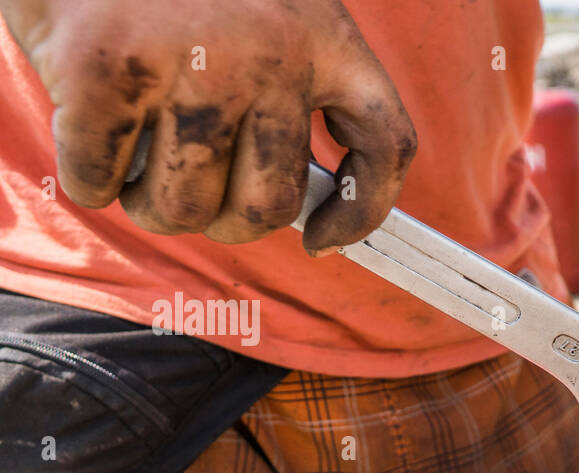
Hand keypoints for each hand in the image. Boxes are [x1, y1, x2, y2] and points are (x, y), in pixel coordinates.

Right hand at [1, 0, 415, 248]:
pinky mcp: (107, 72)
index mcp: (323, 37)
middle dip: (222, 219)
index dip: (360, 211)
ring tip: (138, 160)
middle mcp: (270, 54)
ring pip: (183, 209)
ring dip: (151, 206)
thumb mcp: (269, 8)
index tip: (320, 239)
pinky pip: (99, 182)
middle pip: (267, 207)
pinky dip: (89, 177)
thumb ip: (294, 87)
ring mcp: (191, 65)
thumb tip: (303, 207)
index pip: (385, 144)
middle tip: (190, 188)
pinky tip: (89, 134)